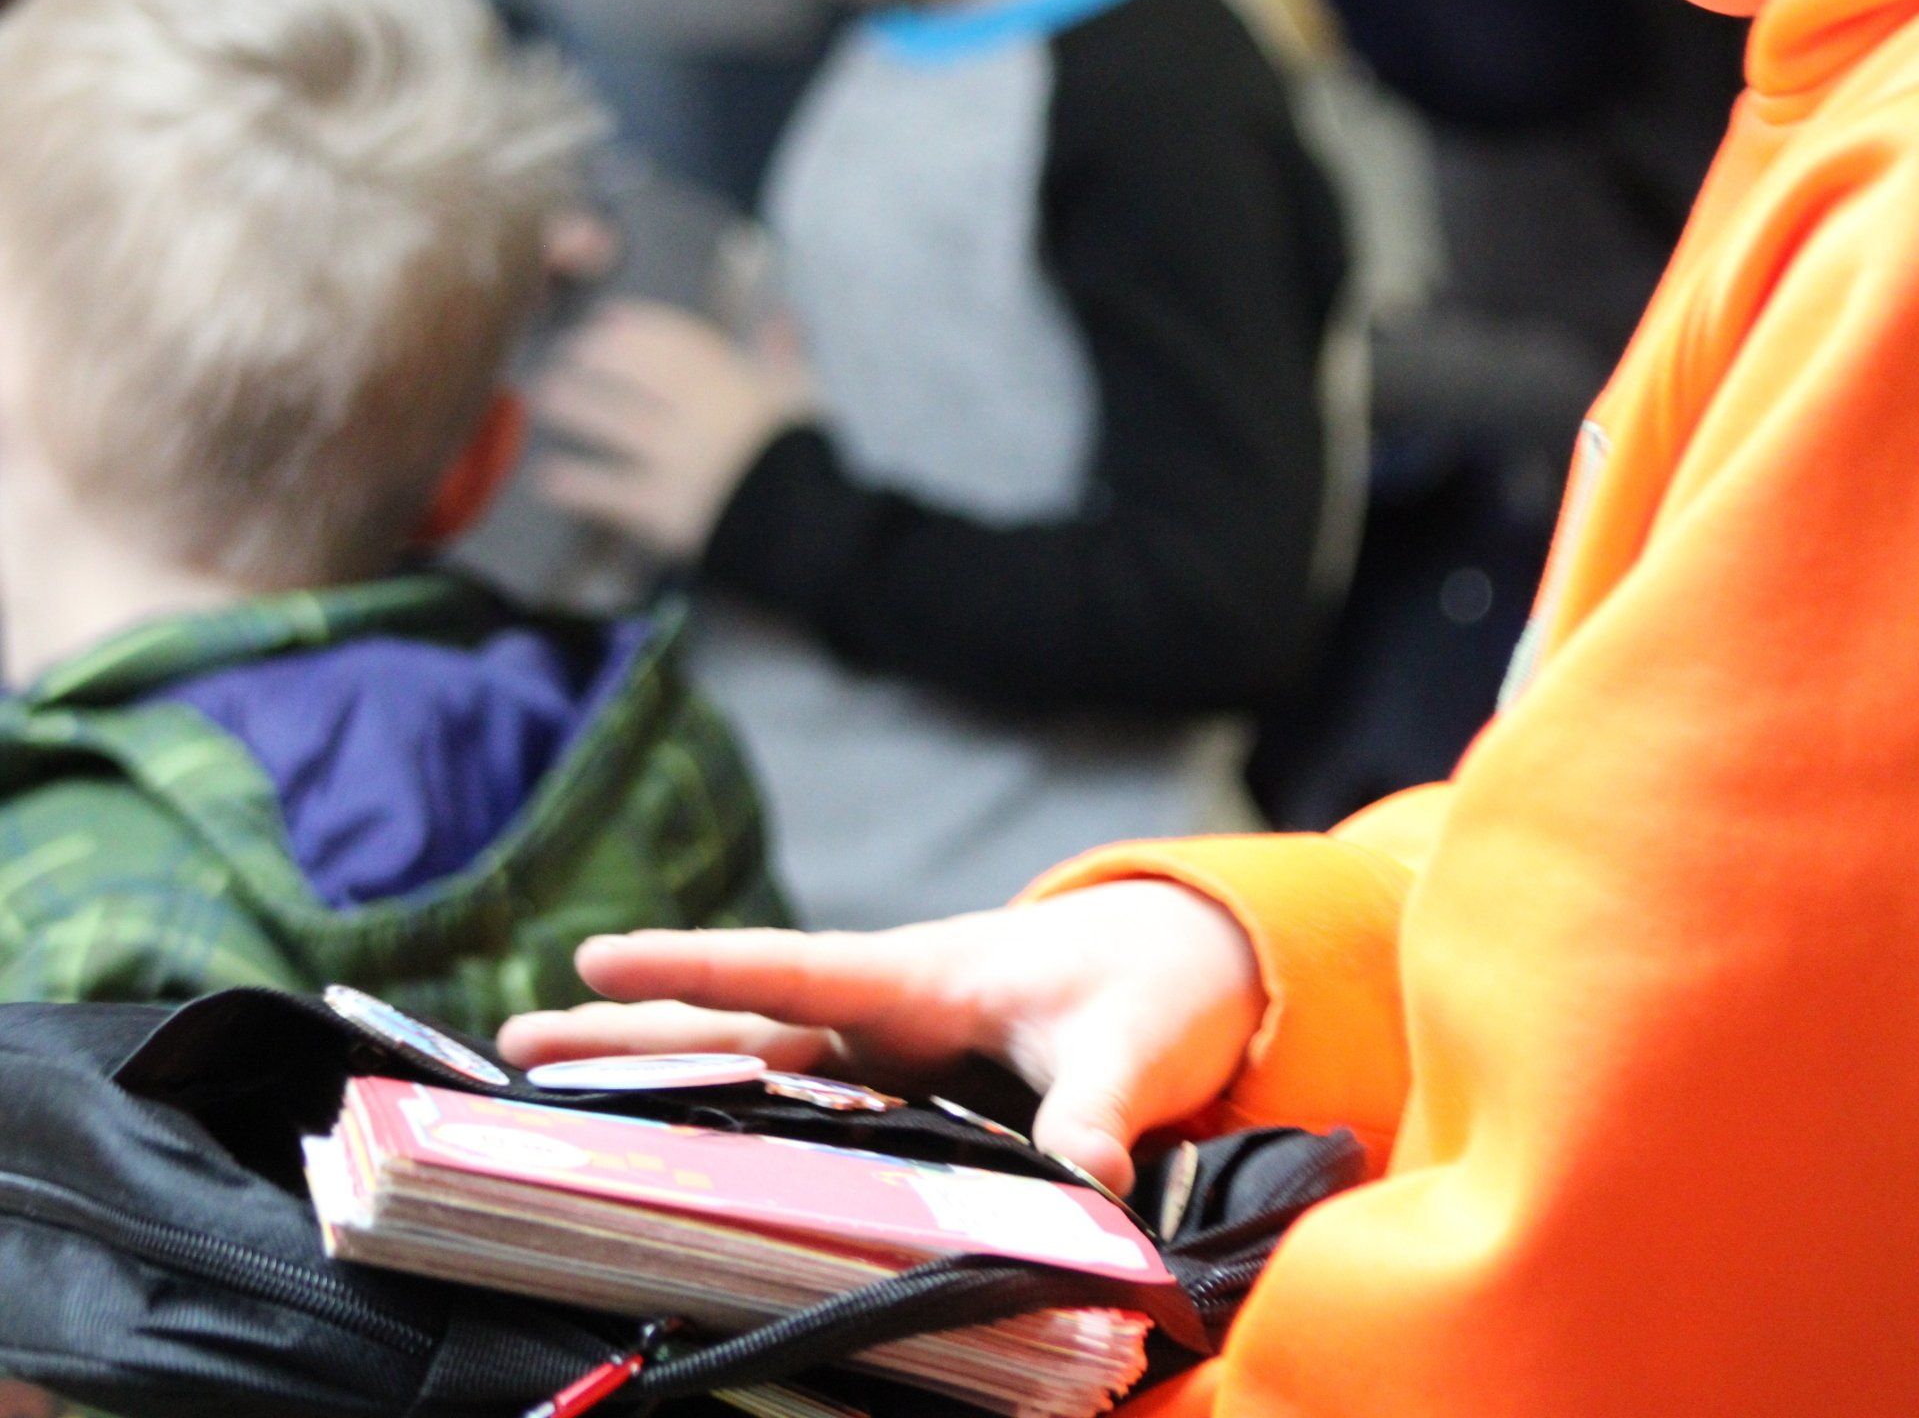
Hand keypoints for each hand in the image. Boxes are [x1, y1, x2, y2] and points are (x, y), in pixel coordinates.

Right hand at [496, 881, 1266, 1194]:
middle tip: (511, 1037)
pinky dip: (729, 1114)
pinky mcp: (905, 1087)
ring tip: (545, 1076)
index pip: (785, 970)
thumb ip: (1098, 1110)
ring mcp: (885, 1048)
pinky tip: (671, 1143)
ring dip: (655, 1066)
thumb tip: (1083, 1182)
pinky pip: (801, 1106)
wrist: (1188, 962)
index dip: (693, 968)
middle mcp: (882, 1008)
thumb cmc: (1151, 982)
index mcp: (916, 977)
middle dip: (626, 1027)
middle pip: (735, 1021)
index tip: (595, 954)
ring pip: (749, 1059)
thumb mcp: (1132, 1044)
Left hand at [533, 301, 818, 559]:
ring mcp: (666, 457)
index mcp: (723, 376)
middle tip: (561, 357)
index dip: (625, 325)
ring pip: (607, 421)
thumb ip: (782, 353)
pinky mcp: (656, 506)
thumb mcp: (800, 393)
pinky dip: (574, 482)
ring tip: (544, 401)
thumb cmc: (801, 450)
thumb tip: (780, 319)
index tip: (601, 320)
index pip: (663, 337)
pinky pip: (606, 490)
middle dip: (586, 358)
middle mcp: (686, 409)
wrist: (804, 522)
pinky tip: (548, 476)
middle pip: (624, 370)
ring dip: (570, 407)